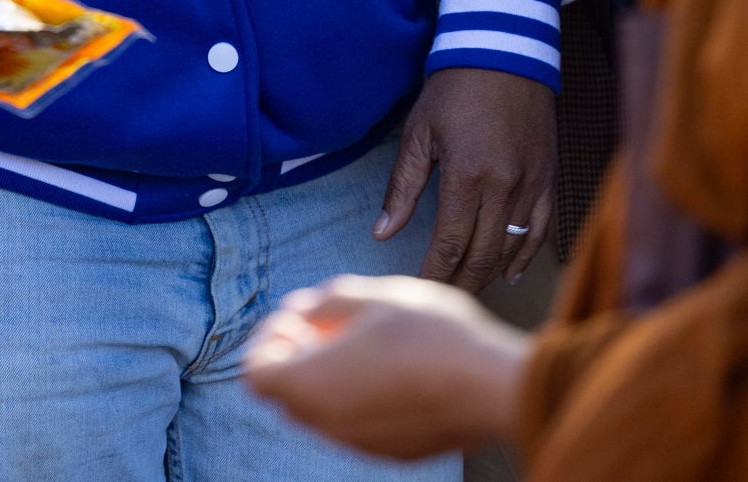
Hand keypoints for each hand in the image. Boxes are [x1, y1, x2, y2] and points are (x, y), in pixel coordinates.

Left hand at [244, 275, 527, 459]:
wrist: (492, 386)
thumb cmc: (430, 334)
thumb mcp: (372, 296)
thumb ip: (323, 302)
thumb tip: (302, 310)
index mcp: (310, 384)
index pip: (256, 373)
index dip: (268, 339)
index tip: (300, 318)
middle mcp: (326, 423)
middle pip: (288, 393)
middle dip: (299, 355)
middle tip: (334, 324)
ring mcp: (359, 443)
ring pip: (323, 410)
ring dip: (330, 376)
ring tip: (370, 342)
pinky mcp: (391, 452)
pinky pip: (357, 423)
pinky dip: (360, 397)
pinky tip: (397, 369)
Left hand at [376, 65, 554, 289]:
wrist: (504, 52)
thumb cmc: (454, 90)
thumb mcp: (419, 133)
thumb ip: (402, 188)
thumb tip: (382, 233)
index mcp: (467, 176)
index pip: (450, 244)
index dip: (434, 273)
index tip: (420, 290)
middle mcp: (504, 186)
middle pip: (482, 255)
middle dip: (460, 282)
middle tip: (442, 299)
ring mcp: (531, 183)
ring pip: (511, 246)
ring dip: (488, 272)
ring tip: (466, 286)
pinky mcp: (548, 176)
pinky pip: (539, 228)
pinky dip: (525, 254)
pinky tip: (509, 272)